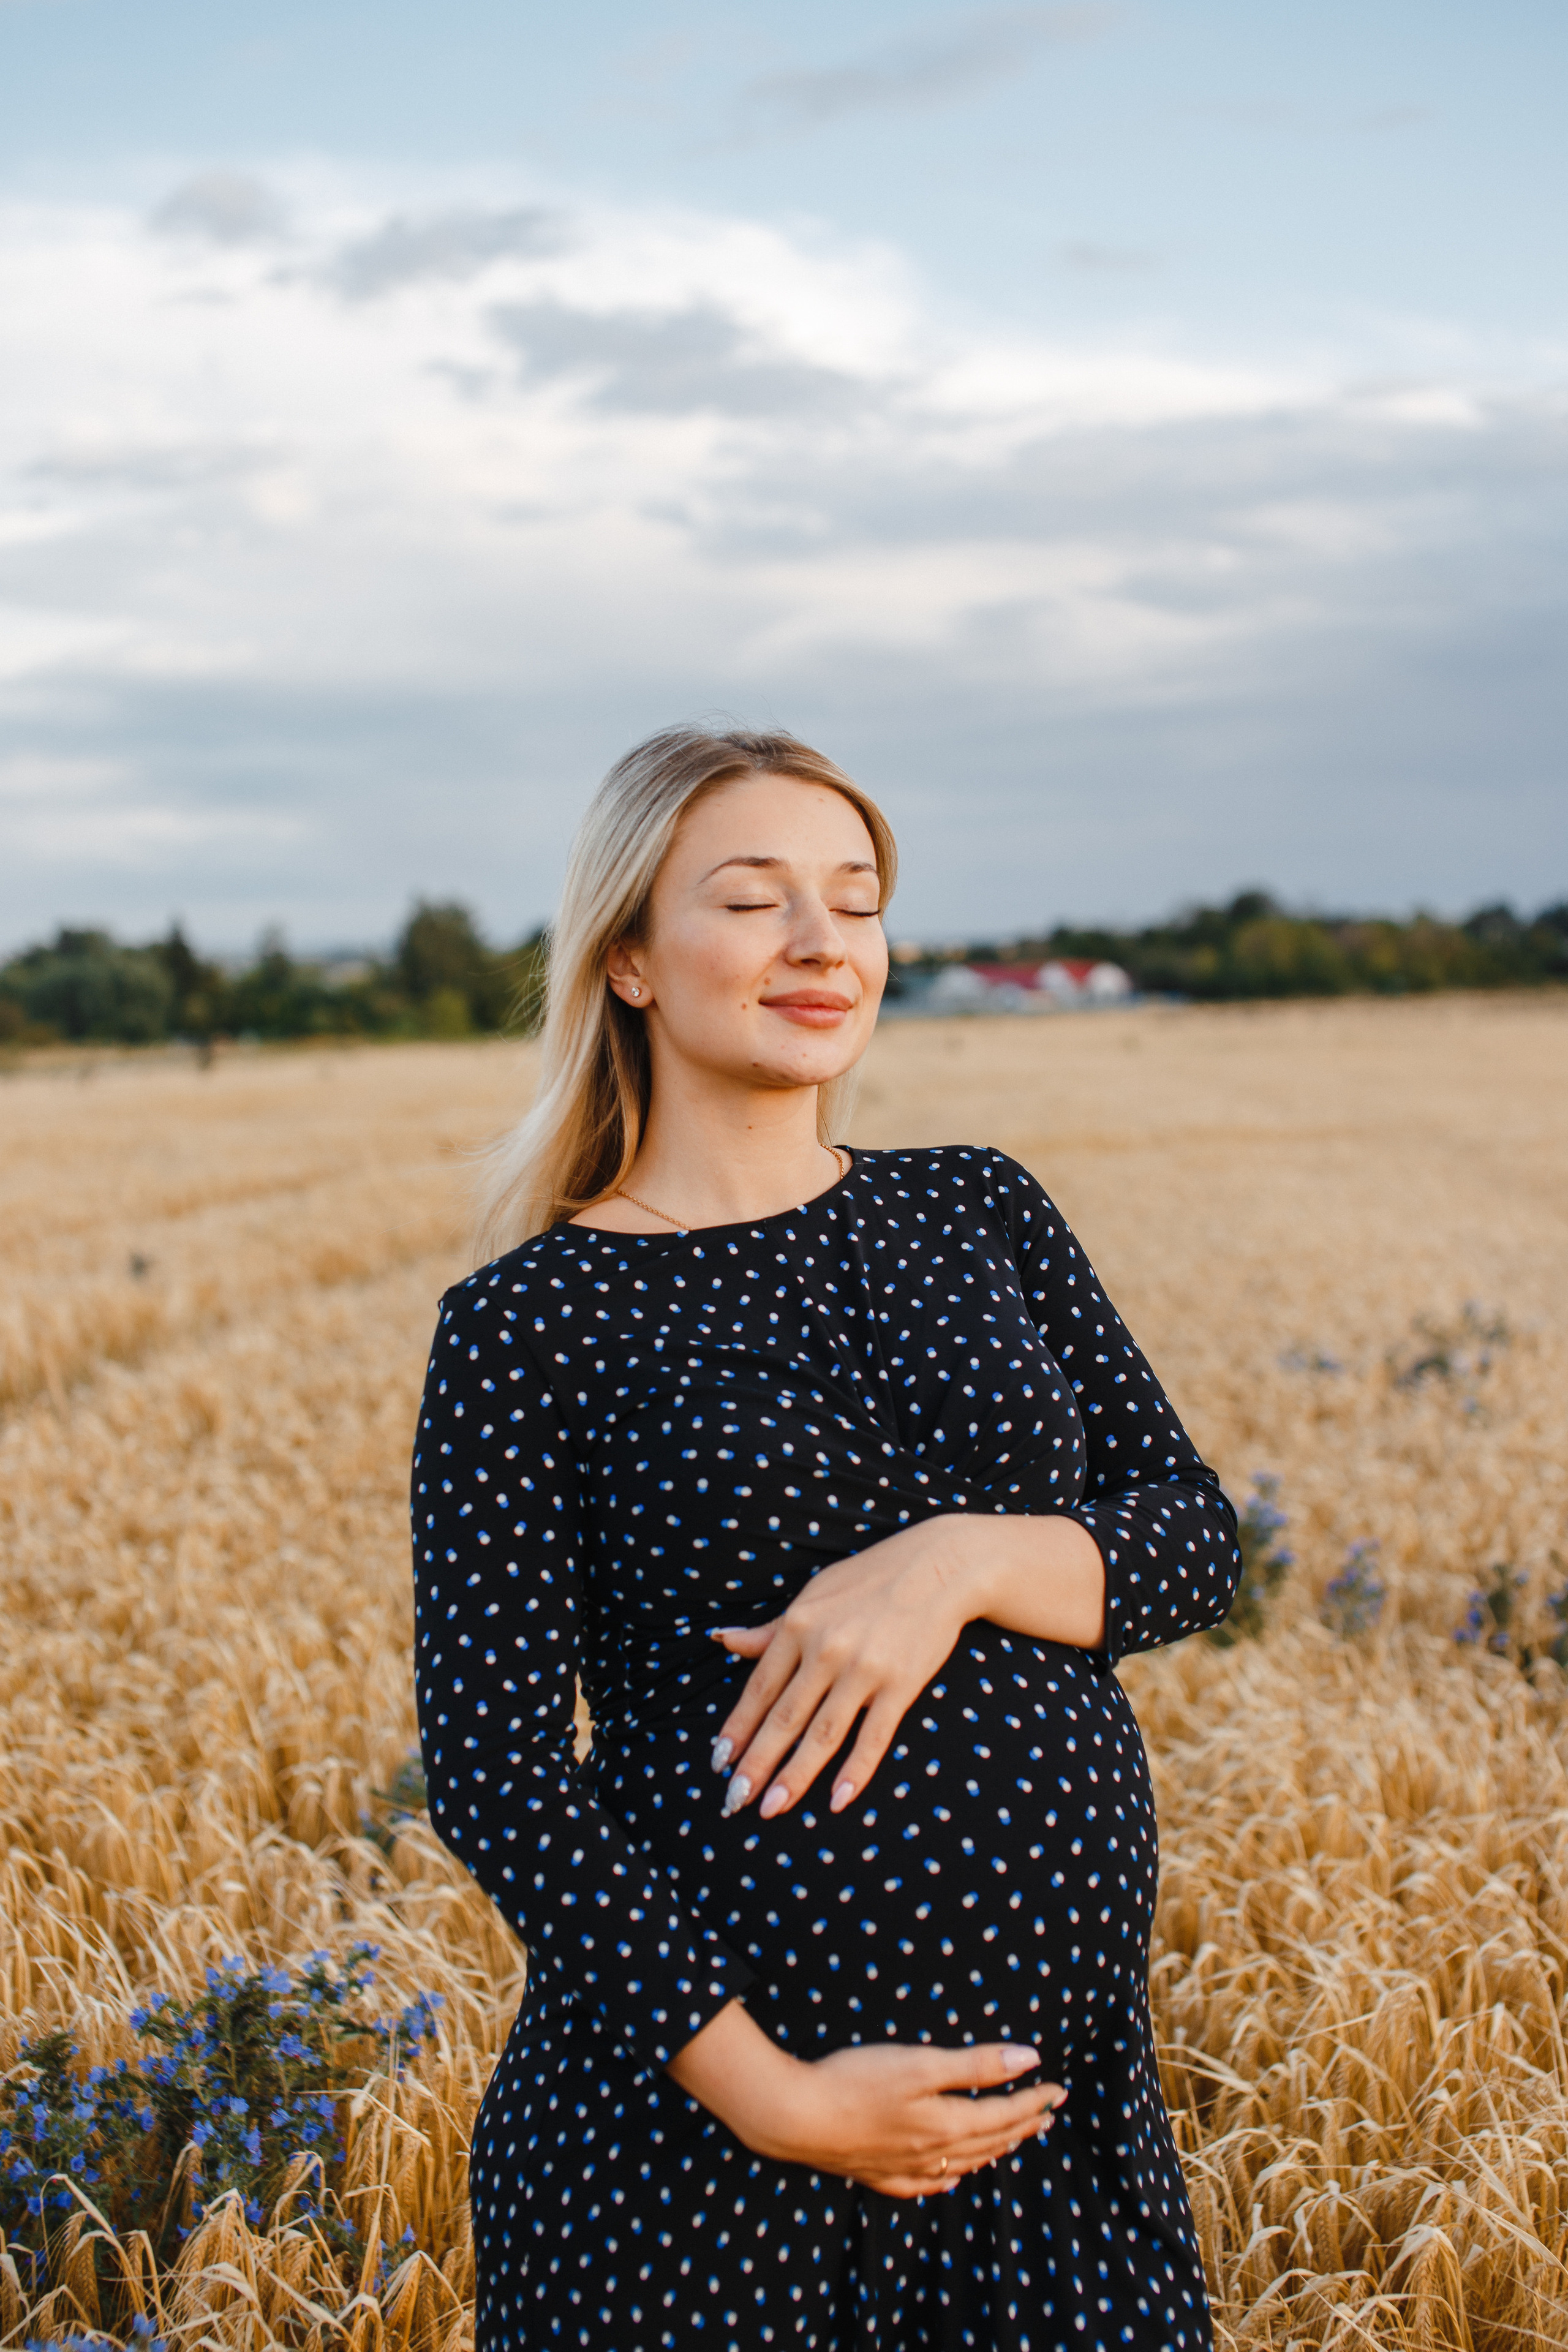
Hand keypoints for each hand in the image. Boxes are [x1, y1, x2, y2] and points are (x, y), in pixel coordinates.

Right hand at [667, 2002, 1064, 2198]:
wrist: (795, 2117)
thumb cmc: (857, 2081)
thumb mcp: (920, 2064)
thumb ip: (976, 2064)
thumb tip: (1028, 2058)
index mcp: (947, 2124)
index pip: (1004, 2114)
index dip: (1034, 2100)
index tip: (1059, 2089)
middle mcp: (932, 2153)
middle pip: (988, 2142)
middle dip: (1022, 2125)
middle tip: (1047, 2113)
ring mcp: (903, 2167)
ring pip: (962, 2164)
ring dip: (993, 2151)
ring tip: (1011, 2141)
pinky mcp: (876, 2172)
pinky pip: (925, 2185)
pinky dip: (947, 2179)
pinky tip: (951, 2178)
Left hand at [710, 1510, 1103, 1818]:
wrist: (939, 1566)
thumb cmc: (871, 1579)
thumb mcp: (814, 1594)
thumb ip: (772, 1629)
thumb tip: (724, 1640)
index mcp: (799, 1626)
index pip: (759, 1689)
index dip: (737, 1729)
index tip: (719, 1761)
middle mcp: (826, 1650)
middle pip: (783, 1719)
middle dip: (756, 1763)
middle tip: (733, 1800)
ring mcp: (864, 1670)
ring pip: (821, 1735)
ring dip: (794, 1776)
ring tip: (771, 1807)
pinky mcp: (900, 1686)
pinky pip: (873, 1737)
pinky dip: (855, 1772)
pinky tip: (838, 1801)